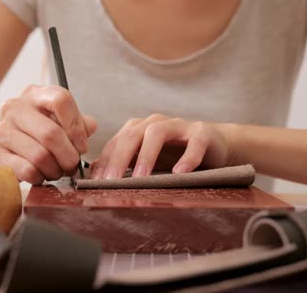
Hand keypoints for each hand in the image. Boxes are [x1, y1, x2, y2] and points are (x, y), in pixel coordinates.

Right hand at [0, 84, 96, 183]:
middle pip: (51, 133)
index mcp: (34, 94)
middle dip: (69, 156)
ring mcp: (2, 130)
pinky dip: (40, 177)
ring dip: (55, 169)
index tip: (81, 145)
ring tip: (57, 170)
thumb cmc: (38, 133)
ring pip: (40, 156)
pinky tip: (41, 174)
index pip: (61, 100)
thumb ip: (78, 122)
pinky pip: (28, 170)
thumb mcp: (60, 121)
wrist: (5, 146)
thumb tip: (89, 127)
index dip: (76, 126)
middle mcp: (15, 108)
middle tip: (72, 165)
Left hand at [90, 114, 229, 178]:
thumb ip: (120, 163)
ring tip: (141, 178)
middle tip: (112, 181)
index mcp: (138, 129)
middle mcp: (155, 124)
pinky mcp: (202, 133)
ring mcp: (178, 126)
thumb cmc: (173, 154)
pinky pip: (194, 143)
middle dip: (119, 158)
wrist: (213, 145)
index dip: (105, 161)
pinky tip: (179, 173)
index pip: (116, 143)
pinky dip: (187, 158)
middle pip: (132, 135)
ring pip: (157, 133)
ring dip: (147, 156)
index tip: (97, 183)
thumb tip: (93, 173)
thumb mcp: (144, 159)